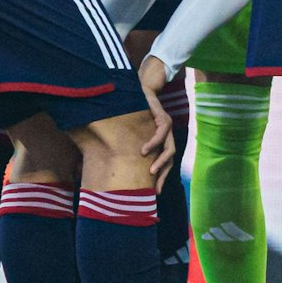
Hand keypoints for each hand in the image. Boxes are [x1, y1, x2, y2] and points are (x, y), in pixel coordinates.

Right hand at [137, 58, 175, 186]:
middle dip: (163, 175)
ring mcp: (167, 127)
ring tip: (150, 171)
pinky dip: (154, 142)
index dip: (161, 178)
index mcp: (161, 142)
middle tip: (154, 189)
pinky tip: (144, 151)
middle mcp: (167, 136)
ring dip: (160, 161)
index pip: (165, 164)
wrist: (141, 89)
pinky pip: (162, 133)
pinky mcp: (163, 117)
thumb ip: (129, 146)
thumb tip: (111, 164)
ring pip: (169, 149)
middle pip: (170, 160)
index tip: (154, 193)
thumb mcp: (132, 133)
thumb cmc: (134, 112)